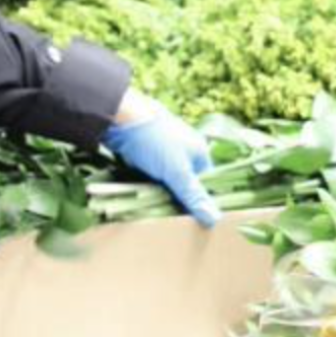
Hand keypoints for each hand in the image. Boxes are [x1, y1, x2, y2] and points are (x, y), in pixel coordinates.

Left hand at [104, 97, 219, 227]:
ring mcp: (163, 151)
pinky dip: (145, 184)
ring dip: (158, 192)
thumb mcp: (177, 172)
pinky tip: (140, 194)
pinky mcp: (144, 153)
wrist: (120, 117)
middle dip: (176, 198)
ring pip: (165, 181)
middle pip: (184, 183)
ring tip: (152, 206)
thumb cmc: (154, 141)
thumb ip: (194, 196)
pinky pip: (149, 175)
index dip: (197, 201)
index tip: (190, 220)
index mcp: (198, 152)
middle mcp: (183, 150)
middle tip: (169, 215)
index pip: (204, 184)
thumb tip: (215, 219)